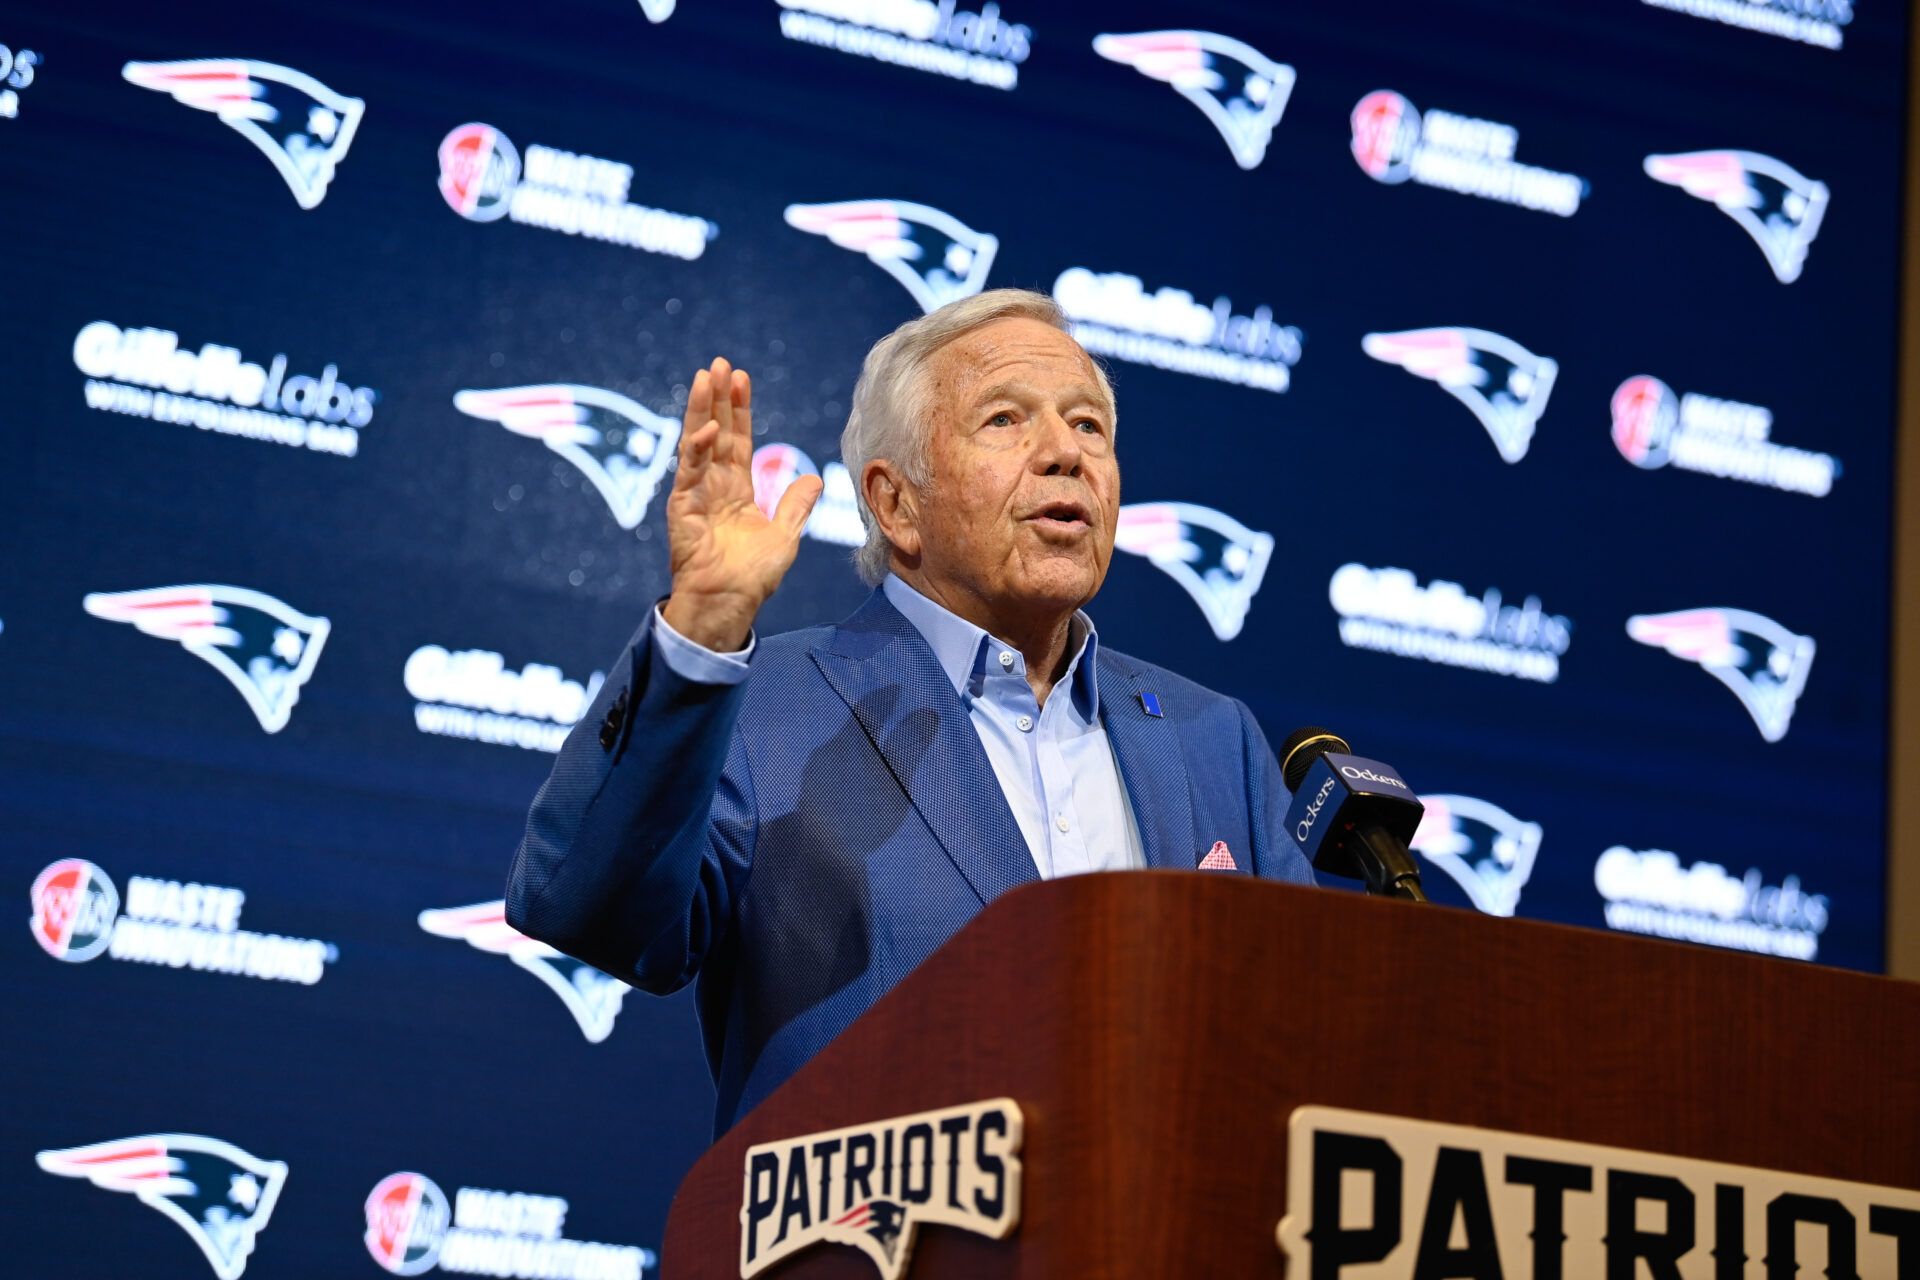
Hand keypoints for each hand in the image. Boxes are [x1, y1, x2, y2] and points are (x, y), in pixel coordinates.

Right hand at [661, 357, 822, 652]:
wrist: (729, 603)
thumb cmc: (752, 577)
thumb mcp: (785, 536)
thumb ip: (796, 506)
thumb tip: (812, 478)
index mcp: (736, 489)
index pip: (737, 439)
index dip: (739, 409)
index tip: (741, 378)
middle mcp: (714, 485)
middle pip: (715, 431)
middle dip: (717, 398)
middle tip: (719, 364)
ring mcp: (695, 494)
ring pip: (697, 442)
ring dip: (700, 409)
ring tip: (705, 377)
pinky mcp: (682, 508)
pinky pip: (689, 472)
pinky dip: (698, 449)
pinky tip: (708, 428)